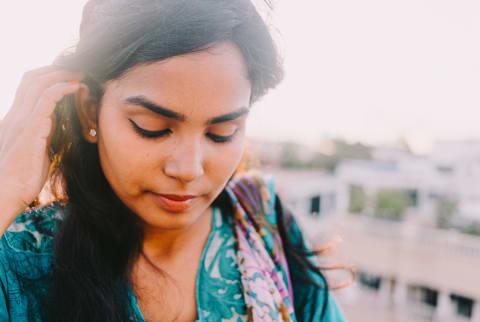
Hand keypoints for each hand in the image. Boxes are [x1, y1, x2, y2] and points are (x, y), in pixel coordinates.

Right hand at [0, 65, 83, 214]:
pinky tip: (76, 86)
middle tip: (77, 70)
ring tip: (80, 74)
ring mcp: (21, 120)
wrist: (6, 193)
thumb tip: (54, 125)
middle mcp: (15, 115)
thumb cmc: (22, 176)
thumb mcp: (35, 149)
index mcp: (15, 119)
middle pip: (30, 78)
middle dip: (55, 69)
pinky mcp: (31, 129)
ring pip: (37, 83)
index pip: (27, 86)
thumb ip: (42, 134)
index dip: (47, 76)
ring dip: (61, 75)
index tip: (68, 76)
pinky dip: (62, 88)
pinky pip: (46, 99)